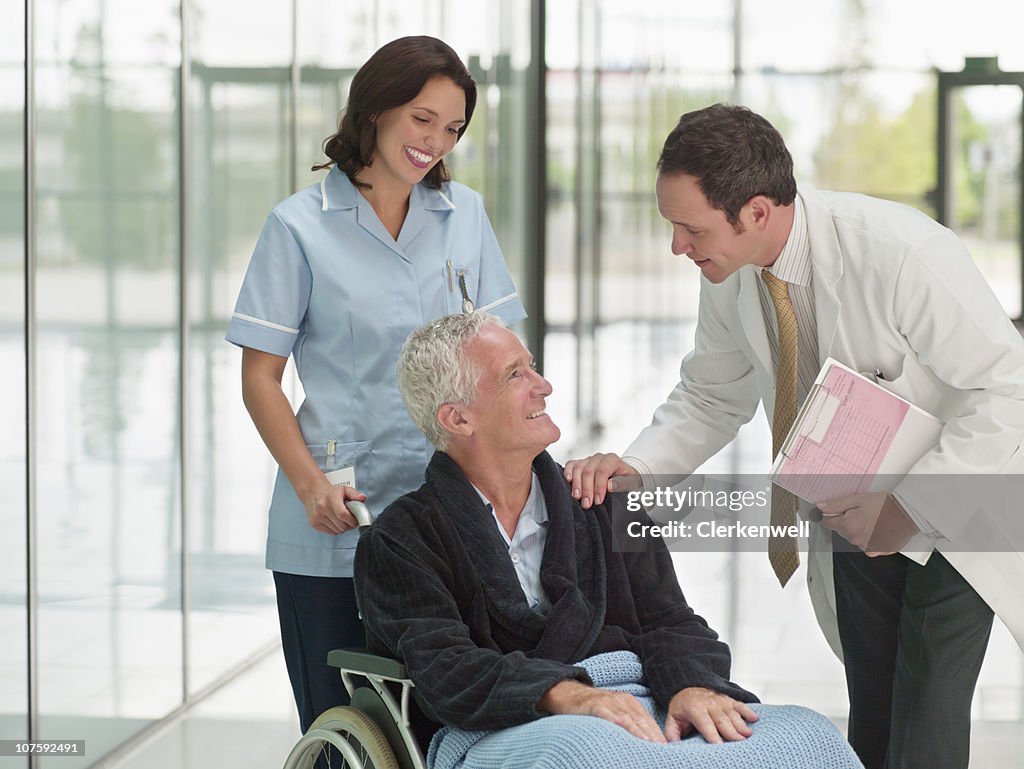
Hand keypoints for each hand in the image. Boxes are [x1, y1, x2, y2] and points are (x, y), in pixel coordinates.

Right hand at [303, 479, 365, 534]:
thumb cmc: (331, 492)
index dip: (352, 520)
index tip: (357, 520)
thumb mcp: (344, 489)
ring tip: (344, 520)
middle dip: (350, 525)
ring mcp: (317, 517)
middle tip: (352, 520)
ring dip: (344, 528)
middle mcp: (322, 509)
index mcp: (330, 499)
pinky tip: (337, 522)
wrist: (313, 492)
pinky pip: (331, 532)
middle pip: (341, 525)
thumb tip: (363, 498)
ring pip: (337, 531)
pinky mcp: (315, 524)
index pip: (343, 515)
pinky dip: (337, 529)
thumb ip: (355, 494)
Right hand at [538, 680, 665, 742]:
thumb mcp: (613, 711)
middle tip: (663, 750)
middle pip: (641, 719)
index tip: (666, 747)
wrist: (567, 694)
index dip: (657, 733)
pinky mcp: (596, 705)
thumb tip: (641, 740)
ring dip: (642, 731)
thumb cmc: (592, 707)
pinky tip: (628, 731)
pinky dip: (621, 724)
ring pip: (629, 718)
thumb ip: (626, 721)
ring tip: (652, 744)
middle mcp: (622, 700)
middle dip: (653, 735)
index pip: (647, 719)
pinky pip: (611, 716)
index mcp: (628, 701)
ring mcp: (609, 701)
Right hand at [562, 453, 639, 508]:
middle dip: (587, 489)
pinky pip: (571, 465)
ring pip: (578, 468)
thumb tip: (610, 486)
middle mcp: (599, 458)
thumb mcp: (630, 483)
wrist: (622, 476)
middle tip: (587, 504)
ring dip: (576, 484)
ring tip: (577, 497)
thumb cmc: (625, 480)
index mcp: (612, 460)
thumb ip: (622, 484)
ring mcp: (588, 459)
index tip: (598, 501)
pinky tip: (568, 481)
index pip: (602, 471)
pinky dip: (567, 472)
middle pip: (588, 471)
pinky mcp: (580, 463)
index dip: (599, 486)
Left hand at [665, 687, 757, 742]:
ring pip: (733, 714)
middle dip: (731, 732)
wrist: (688, 686)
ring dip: (741, 725)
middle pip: (722, 721)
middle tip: (740, 743)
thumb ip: (672, 733)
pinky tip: (755, 719)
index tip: (719, 746)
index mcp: (695, 709)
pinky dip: (748, 711)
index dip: (712, 735)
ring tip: (748, 735)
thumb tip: (672, 747)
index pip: (705, 724)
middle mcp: (710, 704)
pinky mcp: (729, 700)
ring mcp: (721, 701)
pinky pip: (740, 705)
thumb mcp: (672, 718)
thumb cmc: (682, 707)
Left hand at [818, 492, 917, 555]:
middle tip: (862, 511)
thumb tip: (819, 508)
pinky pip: (868, 545)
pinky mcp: (879, 551)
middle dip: (847, 521)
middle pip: (842, 530)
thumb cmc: (885, 504)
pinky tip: (879, 528)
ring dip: (859, 529)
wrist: (910, 513)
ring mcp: (868, 547)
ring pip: (855, 538)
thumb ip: (836, 504)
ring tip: (873, 518)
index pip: (828, 522)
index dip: (833, 514)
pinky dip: (870, 537)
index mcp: (848, 526)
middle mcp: (856, 540)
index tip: (840, 509)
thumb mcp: (858, 499)